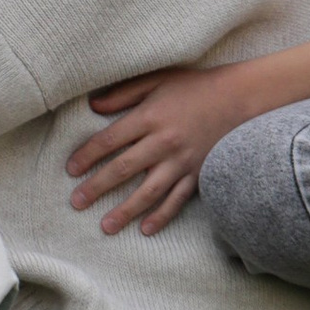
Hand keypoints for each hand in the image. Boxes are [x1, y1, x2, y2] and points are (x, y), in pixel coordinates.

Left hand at [65, 64, 252, 236]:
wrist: (239, 98)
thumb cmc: (194, 86)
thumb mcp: (157, 79)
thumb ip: (124, 93)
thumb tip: (92, 105)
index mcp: (150, 117)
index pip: (110, 140)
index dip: (87, 155)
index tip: (70, 169)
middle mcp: (164, 142)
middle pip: (124, 169)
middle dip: (97, 188)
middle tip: (76, 203)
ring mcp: (182, 162)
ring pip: (149, 192)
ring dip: (125, 211)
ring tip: (105, 227)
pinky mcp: (198, 174)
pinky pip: (177, 200)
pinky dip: (162, 216)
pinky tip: (145, 229)